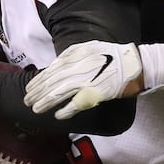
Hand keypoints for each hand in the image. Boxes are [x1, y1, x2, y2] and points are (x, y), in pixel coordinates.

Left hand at [24, 41, 141, 119]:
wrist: (136, 64)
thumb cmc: (114, 56)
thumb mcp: (90, 47)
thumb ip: (73, 55)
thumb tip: (56, 66)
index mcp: (76, 54)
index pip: (51, 69)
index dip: (39, 80)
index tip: (30, 88)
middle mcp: (78, 66)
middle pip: (52, 81)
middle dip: (37, 92)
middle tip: (27, 101)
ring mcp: (86, 79)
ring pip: (59, 92)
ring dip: (46, 102)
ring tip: (36, 109)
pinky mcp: (95, 92)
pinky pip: (76, 103)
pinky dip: (66, 110)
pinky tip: (57, 115)